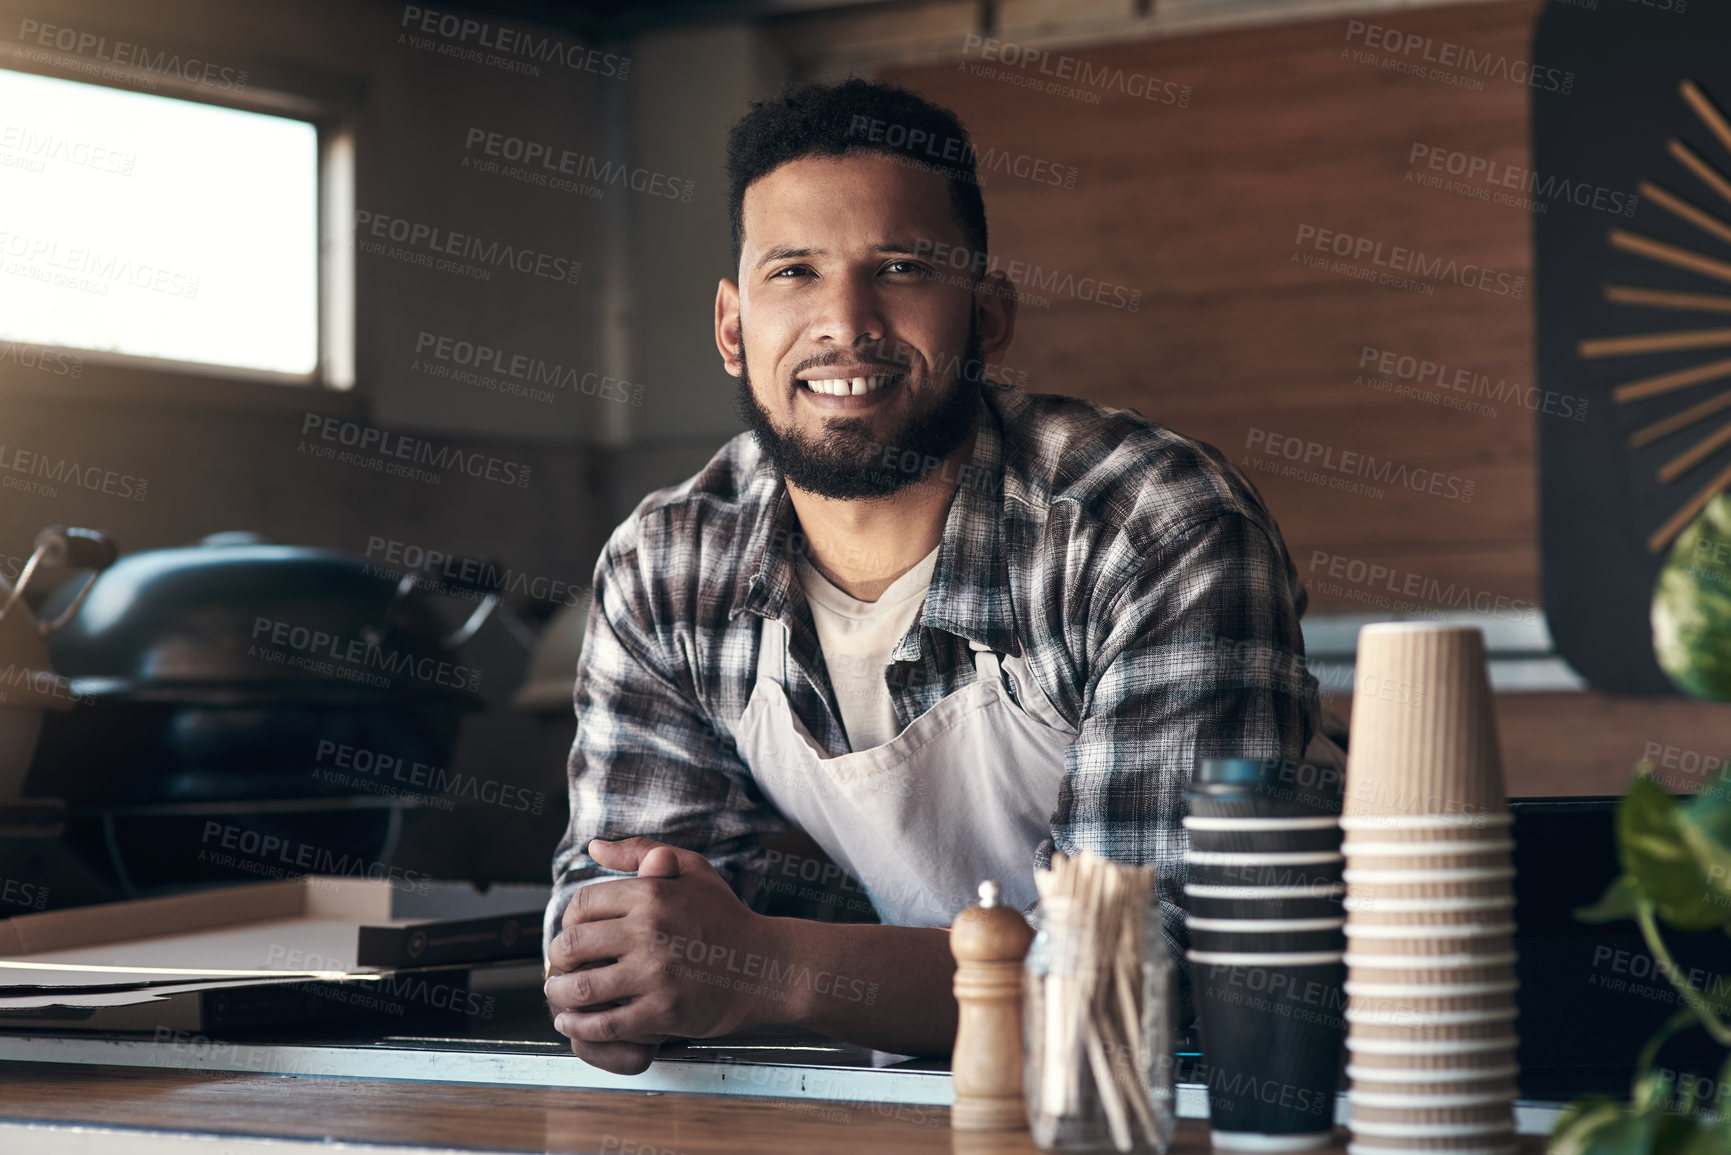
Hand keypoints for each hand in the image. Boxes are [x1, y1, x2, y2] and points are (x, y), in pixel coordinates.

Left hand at [544, 837, 776, 1074]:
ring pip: (582, 988)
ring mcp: (657, 973)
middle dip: (556, 959)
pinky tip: (573, 1022)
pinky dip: (580, 1026)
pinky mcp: (663, 1011)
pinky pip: (605, 1023)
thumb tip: (594, 847)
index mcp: (652, 892)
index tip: (572, 935)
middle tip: (557, 968)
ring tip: (558, 994)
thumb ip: (641, 852)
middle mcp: (650, 930)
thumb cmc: (726, 916)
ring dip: (560, 994)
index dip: (568, 921)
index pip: (582, 905)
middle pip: (572, 945)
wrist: (766, 966)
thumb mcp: (692, 869)